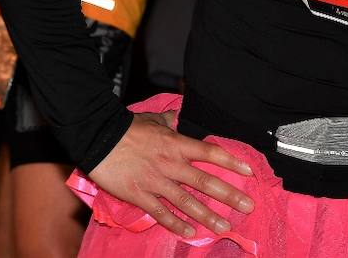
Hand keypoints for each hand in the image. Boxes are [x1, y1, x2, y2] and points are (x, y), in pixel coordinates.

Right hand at [88, 112, 254, 238]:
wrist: (98, 137)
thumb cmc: (127, 128)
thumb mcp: (154, 120)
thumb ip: (169, 121)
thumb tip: (178, 116)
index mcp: (177, 144)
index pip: (211, 153)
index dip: (231, 162)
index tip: (249, 172)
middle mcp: (171, 164)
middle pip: (205, 181)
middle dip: (229, 195)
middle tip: (247, 206)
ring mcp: (155, 181)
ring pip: (186, 201)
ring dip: (207, 216)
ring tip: (223, 226)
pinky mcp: (139, 195)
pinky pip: (160, 212)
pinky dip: (175, 223)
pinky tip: (189, 232)